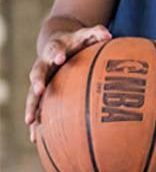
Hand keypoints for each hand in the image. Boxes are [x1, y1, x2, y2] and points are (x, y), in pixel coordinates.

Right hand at [26, 25, 111, 140]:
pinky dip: (37, 122)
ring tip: (31, 121)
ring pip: (32, 94)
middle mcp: (44, 64)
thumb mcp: (85, 35)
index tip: (60, 59)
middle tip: (38, 89)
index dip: (56, 53)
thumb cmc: (76, 41)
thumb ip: (96, 33)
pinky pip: (37, 107)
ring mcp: (41, 79)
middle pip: (38, 71)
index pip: (55, 49)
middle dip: (38, 80)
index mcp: (55, 49)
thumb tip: (109, 35)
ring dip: (31, 106)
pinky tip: (36, 138)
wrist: (56, 44)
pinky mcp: (41, 92)